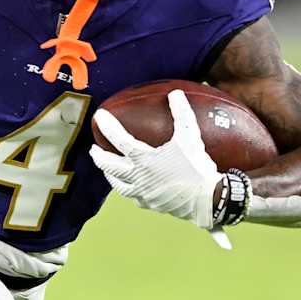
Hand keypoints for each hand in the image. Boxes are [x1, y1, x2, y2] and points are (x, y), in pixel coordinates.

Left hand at [89, 89, 220, 229]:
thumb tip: (175, 94)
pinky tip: (132, 188)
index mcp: (144, 159)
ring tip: (108, 171)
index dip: (108, 126)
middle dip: (99, 157)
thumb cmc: (196, 166)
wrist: (206, 198)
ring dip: (110, 176)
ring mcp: (143, 193)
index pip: (120, 140)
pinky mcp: (150, 204)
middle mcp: (139, 177)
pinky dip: (129, 190)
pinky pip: (134, 198)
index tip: (99, 117)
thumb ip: (181, 113)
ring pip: (118, 185)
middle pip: (110, 167)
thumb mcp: (190, 136)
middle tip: (94, 150)